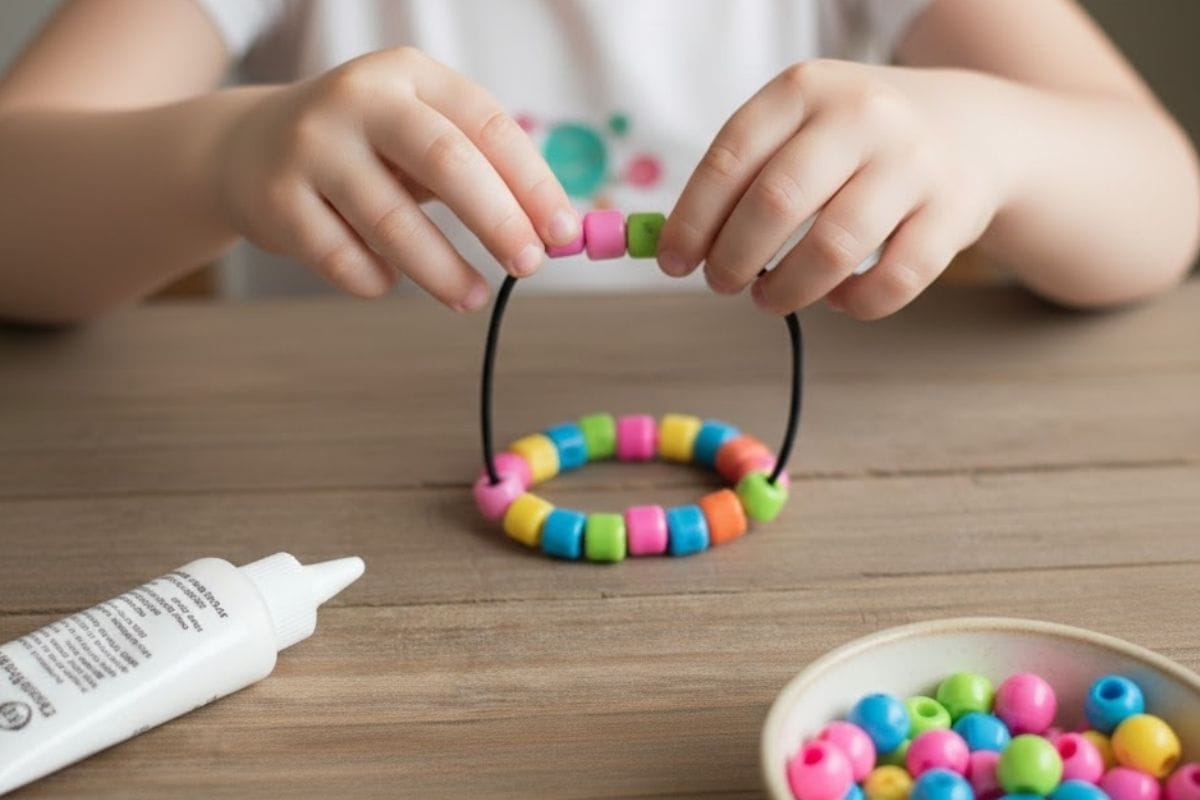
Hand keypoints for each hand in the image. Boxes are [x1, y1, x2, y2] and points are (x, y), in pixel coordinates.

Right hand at [214, 48, 578, 309]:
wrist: (249, 147)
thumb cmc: (365, 148)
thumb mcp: (419, 131)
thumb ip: (483, 170)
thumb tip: (556, 231)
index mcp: (409, 76)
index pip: (488, 126)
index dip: (533, 183)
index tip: (564, 233)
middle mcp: (359, 100)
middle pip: (445, 162)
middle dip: (497, 221)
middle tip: (529, 265)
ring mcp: (312, 148)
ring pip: (392, 221)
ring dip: (442, 270)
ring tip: (472, 297)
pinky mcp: (277, 201)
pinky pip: (344, 259)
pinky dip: (377, 281)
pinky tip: (389, 281)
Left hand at [657, 60, 1011, 318]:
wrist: (970, 127)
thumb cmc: (856, 141)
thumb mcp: (799, 127)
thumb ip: (742, 177)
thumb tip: (678, 246)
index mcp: (806, 89)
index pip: (731, 158)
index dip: (693, 220)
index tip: (674, 261)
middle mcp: (862, 116)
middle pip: (777, 203)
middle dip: (734, 259)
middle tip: (722, 283)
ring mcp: (914, 163)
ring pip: (833, 248)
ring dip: (787, 290)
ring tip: (770, 297)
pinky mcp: (953, 213)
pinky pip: (892, 282)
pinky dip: (854, 305)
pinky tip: (837, 300)